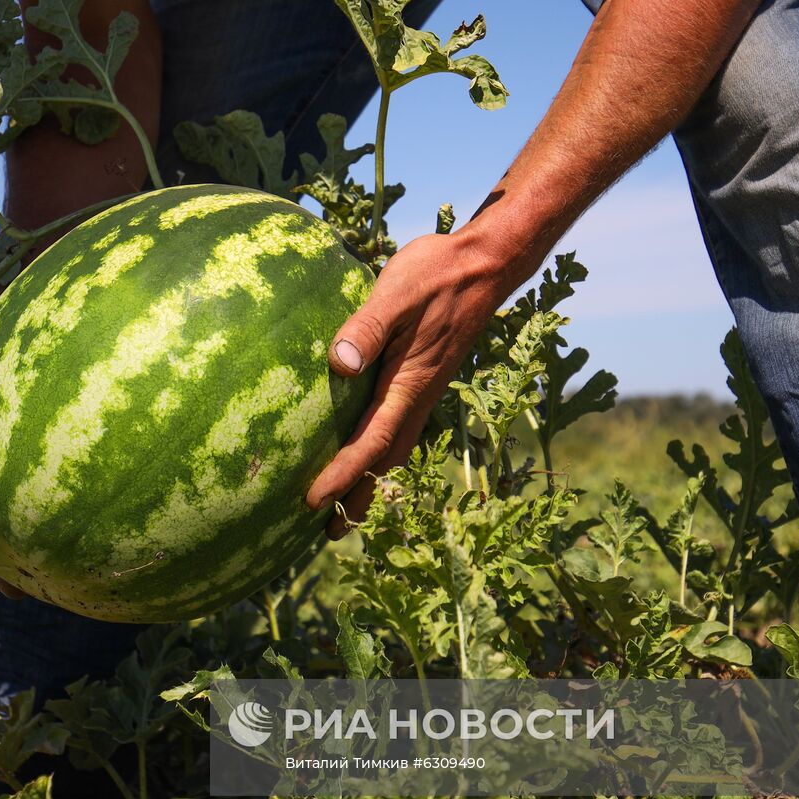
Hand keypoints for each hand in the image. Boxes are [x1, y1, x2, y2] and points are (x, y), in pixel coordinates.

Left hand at [306, 230, 517, 536]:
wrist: (485, 263)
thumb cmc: (437, 275)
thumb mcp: (395, 294)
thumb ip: (365, 329)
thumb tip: (339, 366)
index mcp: (408, 385)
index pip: (371, 443)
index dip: (343, 475)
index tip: (313, 502)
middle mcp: (418, 397)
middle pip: (385, 462)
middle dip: (359, 499)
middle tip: (331, 534)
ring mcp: (423, 391)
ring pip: (395, 449)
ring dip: (372, 483)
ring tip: (347, 510)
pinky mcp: (423, 379)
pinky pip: (400, 429)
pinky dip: (381, 454)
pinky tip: (367, 453)